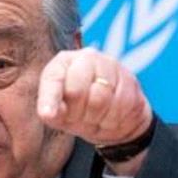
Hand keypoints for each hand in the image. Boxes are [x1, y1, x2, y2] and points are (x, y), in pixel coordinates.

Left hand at [37, 48, 152, 173]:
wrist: (116, 118)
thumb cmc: (81, 113)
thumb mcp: (62, 115)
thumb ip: (52, 111)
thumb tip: (48, 113)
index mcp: (62, 63)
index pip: (53, 78)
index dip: (50, 98)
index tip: (47, 115)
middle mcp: (86, 57)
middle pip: (77, 91)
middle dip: (78, 113)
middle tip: (81, 119)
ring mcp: (110, 65)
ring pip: (101, 100)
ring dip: (97, 118)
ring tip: (96, 118)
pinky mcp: (130, 79)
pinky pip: (121, 105)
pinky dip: (115, 119)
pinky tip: (112, 117)